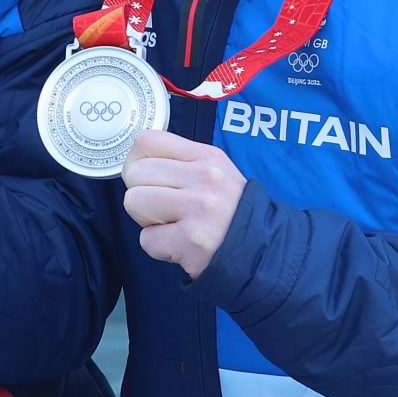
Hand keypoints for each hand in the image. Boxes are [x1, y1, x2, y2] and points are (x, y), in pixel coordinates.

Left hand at [122, 129, 246, 277]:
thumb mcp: (215, 174)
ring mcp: (200, 209)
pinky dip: (158, 248)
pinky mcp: (192, 241)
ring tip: (173, 226)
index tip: (147, 180)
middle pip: (133, 173)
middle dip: (141, 195)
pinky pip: (146, 239)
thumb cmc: (229, 214)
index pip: (146, 142)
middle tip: (166, 210)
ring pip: (134, 202)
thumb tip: (135, 160)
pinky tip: (181, 245)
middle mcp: (206, 178)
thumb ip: (179, 162)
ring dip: (146, 221)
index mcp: (207, 157)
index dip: (136, 162)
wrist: (264, 254)